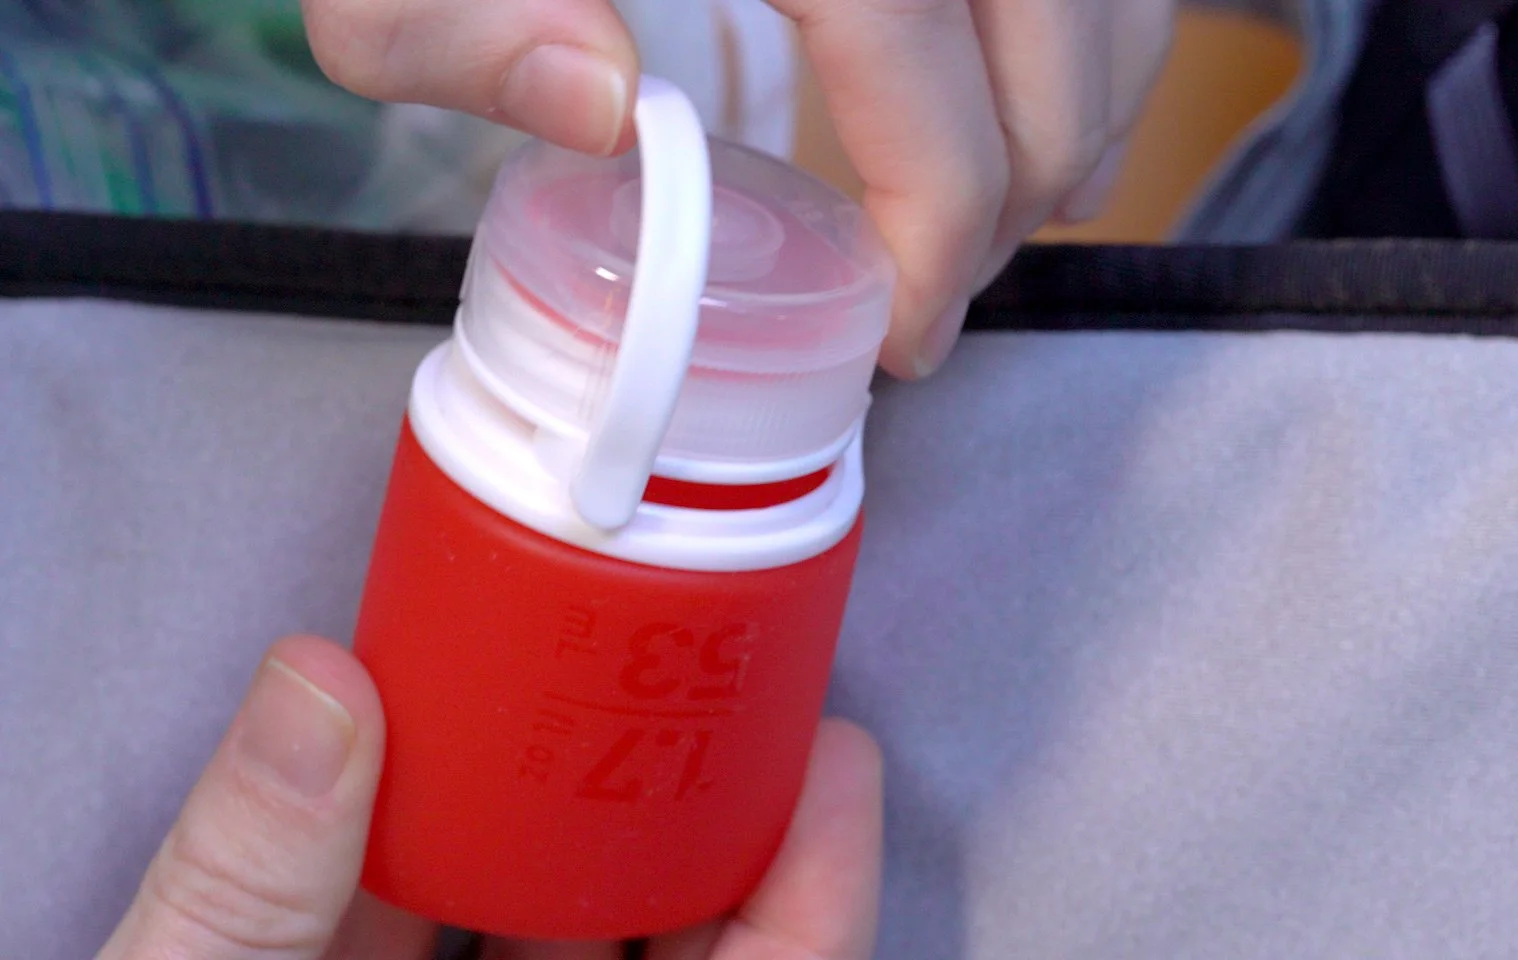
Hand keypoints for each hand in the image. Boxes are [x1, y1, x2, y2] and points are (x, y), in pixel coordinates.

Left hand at [96, 636, 884, 959]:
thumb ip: (249, 875)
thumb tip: (314, 680)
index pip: (430, 828)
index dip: (505, 724)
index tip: (562, 631)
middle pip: (581, 877)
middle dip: (660, 770)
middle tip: (719, 657)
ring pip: (685, 944)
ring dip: (760, 831)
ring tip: (799, 721)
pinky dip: (797, 919)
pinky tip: (827, 825)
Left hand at [297, 0, 1176, 377]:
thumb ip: (449, 19)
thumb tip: (606, 116)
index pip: (923, 67)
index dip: (942, 219)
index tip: (906, 325)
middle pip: (1053, 33)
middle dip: (1022, 196)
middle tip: (943, 294)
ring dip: (1081, 111)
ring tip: (1008, 217)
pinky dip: (1097, 26)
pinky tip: (1046, 86)